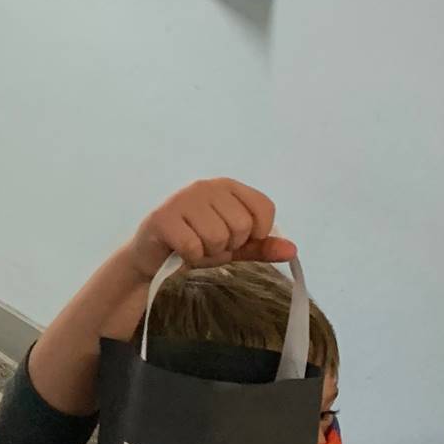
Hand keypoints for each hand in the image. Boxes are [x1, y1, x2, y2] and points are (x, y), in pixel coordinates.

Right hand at [126, 180, 295, 281]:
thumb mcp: (233, 247)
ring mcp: (183, 199)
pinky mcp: (163, 217)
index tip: (240, 240)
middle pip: (242, 225)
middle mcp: (206, 186)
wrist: (151, 257)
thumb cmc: (195, 246)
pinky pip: (193, 246)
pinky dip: (191, 258)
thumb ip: (260, 247)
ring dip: (208, 253)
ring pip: (217, 237)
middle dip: (229, 246)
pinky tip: (181, 252)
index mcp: (227, 186)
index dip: (259, 232)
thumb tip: (292, 250)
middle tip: (210, 245)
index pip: (264, 207)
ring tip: (196, 248)